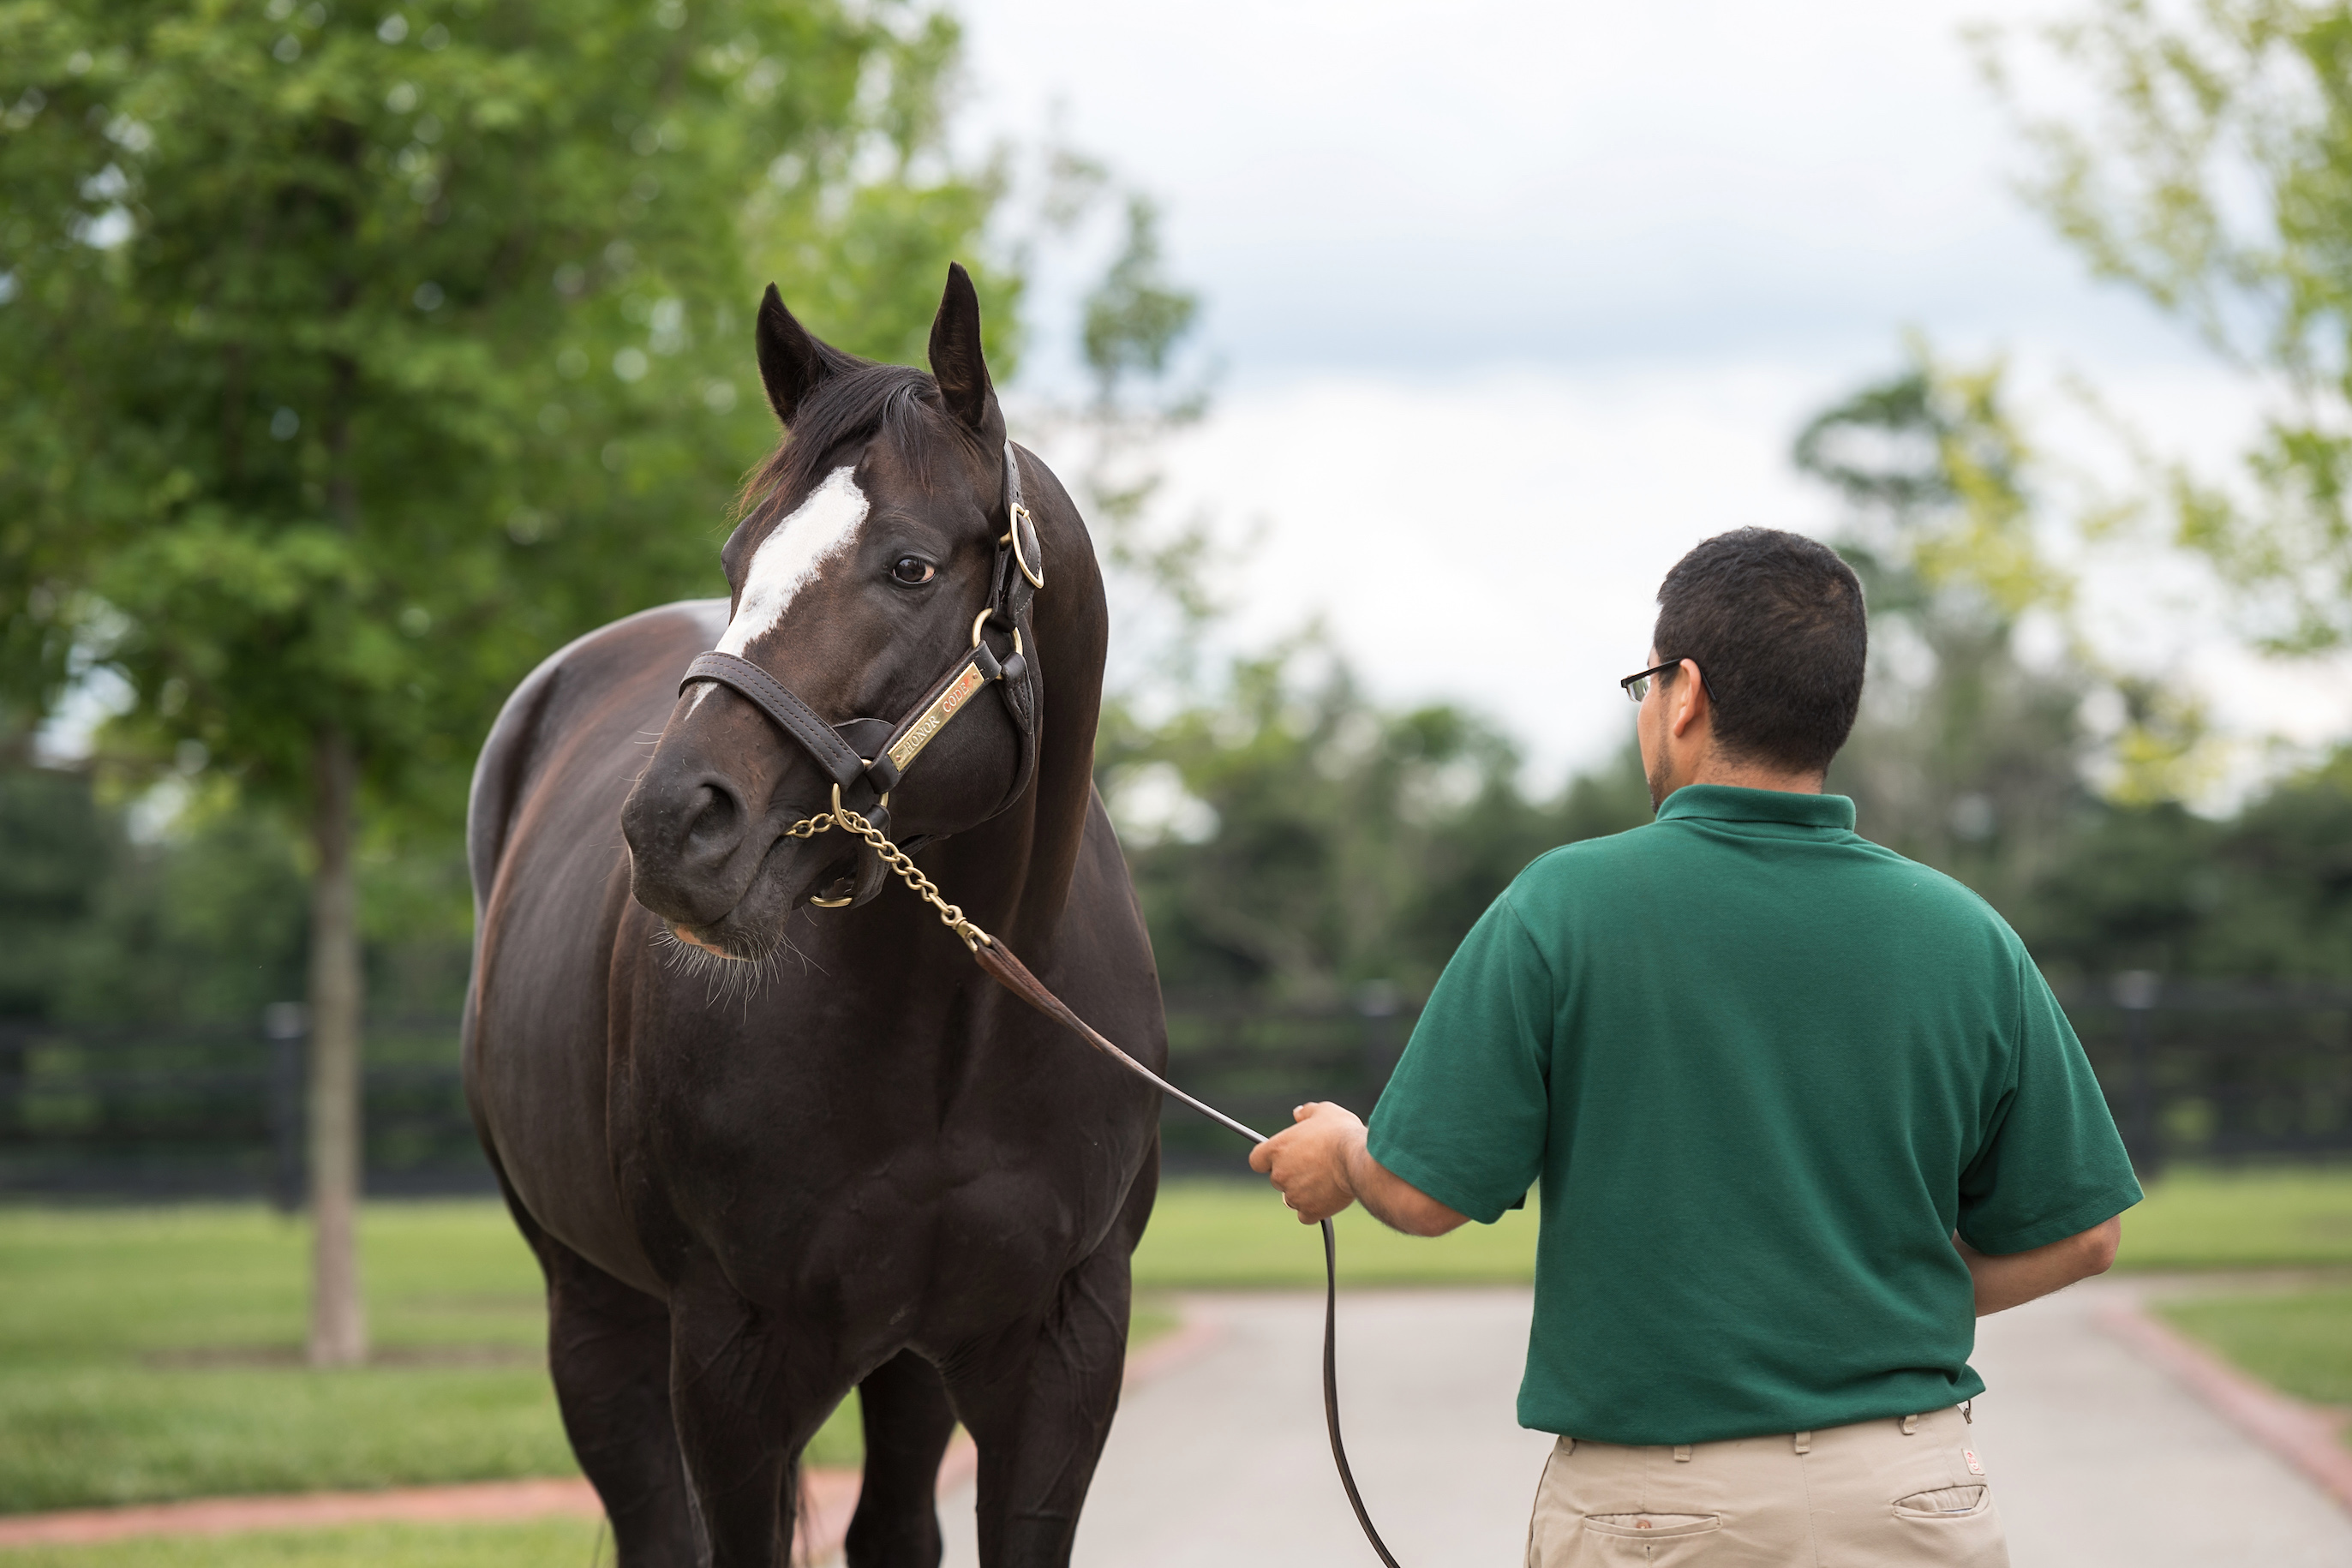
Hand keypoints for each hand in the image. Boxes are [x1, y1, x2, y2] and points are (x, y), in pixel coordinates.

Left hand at [1248, 1101, 1366, 1224]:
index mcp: (1277, 1148)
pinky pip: (1306, 1215)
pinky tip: (1327, 1198)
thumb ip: (1306, 1112)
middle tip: (1314, 1167)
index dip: (1267, 1160)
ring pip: (1292, 1198)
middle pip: (1277, 1179)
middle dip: (1292, 1175)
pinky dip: (1314, 1210)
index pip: (1257, 1160)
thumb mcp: (1324, 1111)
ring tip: (1325, 1181)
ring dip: (1303, 1192)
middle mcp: (1280, 1174)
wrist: (1357, 1160)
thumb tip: (1298, 1113)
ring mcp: (1293, 1195)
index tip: (1280, 1159)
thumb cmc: (1341, 1133)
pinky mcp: (1309, 1211)